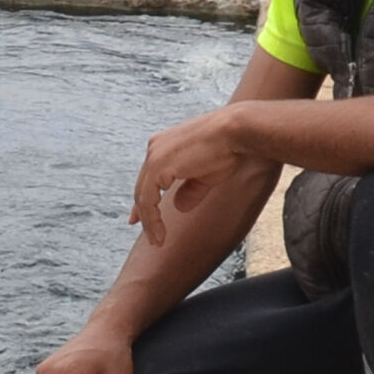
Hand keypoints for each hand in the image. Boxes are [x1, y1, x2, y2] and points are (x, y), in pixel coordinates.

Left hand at [125, 103, 255, 249]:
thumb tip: (179, 207)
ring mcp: (154, 156)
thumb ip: (190, 190)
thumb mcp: (204, 175)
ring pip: (143, 196)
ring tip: (157, 241)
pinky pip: (147, 200)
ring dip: (149, 222)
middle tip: (151, 237)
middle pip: (142, 187)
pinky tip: (159, 234)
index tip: (138, 219)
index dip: (144, 201)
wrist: (235, 132)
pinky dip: (151, 219)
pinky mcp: (157, 166)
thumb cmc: (226, 148)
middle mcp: (154, 149)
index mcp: (163, 146)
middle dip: (143, 214)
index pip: (148, 178)